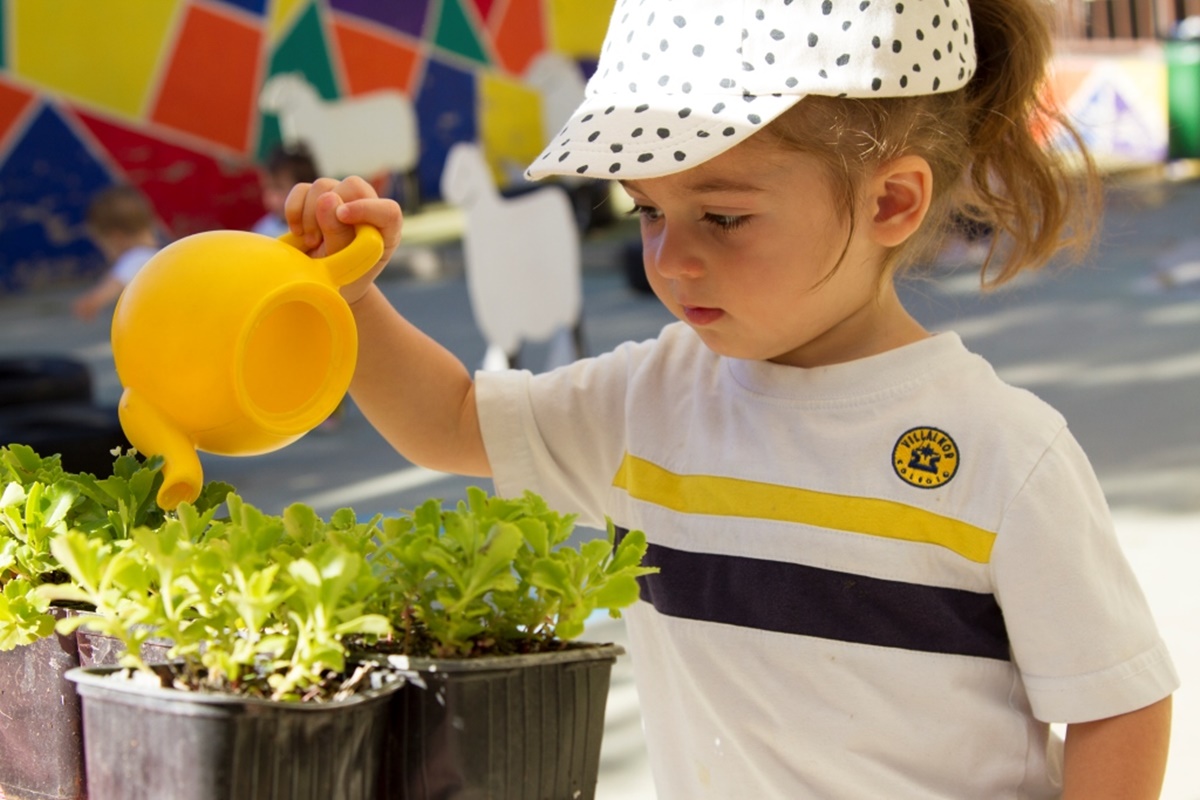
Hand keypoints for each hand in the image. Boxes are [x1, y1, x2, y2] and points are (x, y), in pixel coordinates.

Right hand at [284, 176, 403, 302]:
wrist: (322, 282)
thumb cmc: (340, 278)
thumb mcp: (341, 265)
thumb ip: (338, 234)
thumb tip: (327, 199)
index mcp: (385, 230)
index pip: (388, 210)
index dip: (366, 209)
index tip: (342, 216)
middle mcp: (367, 208)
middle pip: (353, 186)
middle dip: (328, 209)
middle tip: (316, 240)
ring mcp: (342, 199)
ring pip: (323, 185)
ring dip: (309, 214)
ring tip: (310, 242)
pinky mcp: (318, 197)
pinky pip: (302, 189)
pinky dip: (294, 208)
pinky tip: (297, 231)